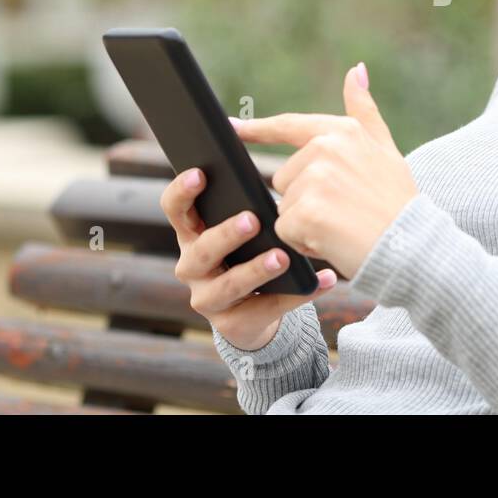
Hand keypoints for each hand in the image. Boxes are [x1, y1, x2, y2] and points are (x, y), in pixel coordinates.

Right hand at [161, 166, 336, 350]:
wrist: (248, 312)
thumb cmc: (247, 252)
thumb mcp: (239, 231)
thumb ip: (247, 209)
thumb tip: (281, 188)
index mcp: (191, 234)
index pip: (175, 209)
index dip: (182, 192)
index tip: (200, 173)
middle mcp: (191, 267)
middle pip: (202, 250)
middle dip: (226, 234)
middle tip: (252, 220)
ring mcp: (207, 299)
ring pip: (230, 285)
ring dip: (257, 270)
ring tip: (283, 257)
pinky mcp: (231, 325)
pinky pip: (266, 308)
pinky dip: (297, 294)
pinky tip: (323, 280)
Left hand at [231, 62, 417, 280]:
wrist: (411, 246)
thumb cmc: (397, 201)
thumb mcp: (385, 148)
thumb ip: (364, 110)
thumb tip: (356, 69)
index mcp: (342, 131)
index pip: (288, 126)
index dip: (257, 128)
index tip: (232, 127)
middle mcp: (326, 148)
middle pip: (284, 178)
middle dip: (304, 199)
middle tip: (342, 211)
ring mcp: (315, 178)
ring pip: (284, 206)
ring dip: (304, 222)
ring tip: (340, 226)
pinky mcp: (306, 211)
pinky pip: (285, 229)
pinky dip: (303, 241)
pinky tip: (332, 239)